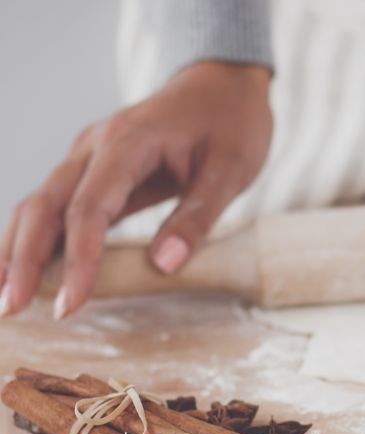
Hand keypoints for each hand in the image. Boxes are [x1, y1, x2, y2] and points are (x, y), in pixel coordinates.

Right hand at [0, 60, 272, 318]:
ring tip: (3, 298)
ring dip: (17, 249)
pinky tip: (26, 272)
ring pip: (39, 204)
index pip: (89, 208)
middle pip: (45, 205)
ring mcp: (89, 156)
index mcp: (128, 143)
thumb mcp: (231, 170)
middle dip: (23, 258)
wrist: (224, 83)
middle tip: (10, 309)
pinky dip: (37, 238)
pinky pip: (57, 205)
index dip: (77, 260)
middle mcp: (95, 147)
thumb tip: (163, 266)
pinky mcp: (94, 169)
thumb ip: (197, 217)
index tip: (71, 304)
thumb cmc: (233, 124)